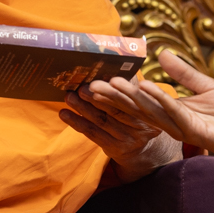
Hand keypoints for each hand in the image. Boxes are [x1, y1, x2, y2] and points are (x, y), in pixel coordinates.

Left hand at [59, 88, 181, 182]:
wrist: (141, 146)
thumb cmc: (135, 114)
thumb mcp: (141, 100)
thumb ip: (130, 84)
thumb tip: (112, 64)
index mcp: (149, 109)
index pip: (132, 100)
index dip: (116, 91)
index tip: (103, 81)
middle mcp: (141, 126)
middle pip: (116, 110)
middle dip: (97, 98)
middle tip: (81, 87)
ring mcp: (128, 139)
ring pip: (102, 121)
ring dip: (83, 108)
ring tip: (69, 97)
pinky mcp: (115, 148)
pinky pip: (93, 134)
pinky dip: (77, 123)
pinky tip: (64, 113)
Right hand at [83, 50, 213, 187]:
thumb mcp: (205, 86)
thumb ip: (183, 73)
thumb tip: (161, 54)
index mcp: (171, 111)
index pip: (140, 100)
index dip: (120, 91)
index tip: (98, 80)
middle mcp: (171, 121)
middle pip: (137, 108)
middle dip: (114, 97)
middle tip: (90, 86)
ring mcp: (181, 127)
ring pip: (150, 111)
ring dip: (130, 98)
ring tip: (111, 84)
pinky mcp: (196, 131)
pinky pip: (174, 112)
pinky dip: (160, 100)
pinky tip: (146, 88)